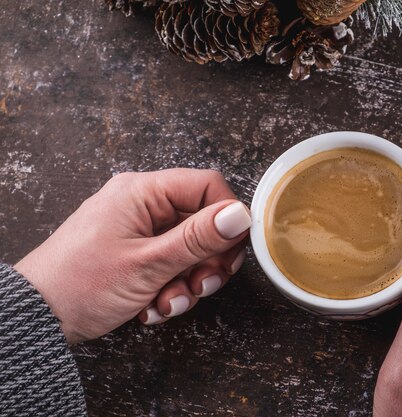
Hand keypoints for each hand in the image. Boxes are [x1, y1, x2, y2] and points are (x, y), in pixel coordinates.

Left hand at [15, 169, 250, 343]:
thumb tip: (239, 215)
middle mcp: (142, 204)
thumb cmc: (79, 285)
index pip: (207, 187)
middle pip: (202, 221)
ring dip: (188, 281)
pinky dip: (170, 287)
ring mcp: (139, 228)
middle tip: (202, 285)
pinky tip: (154, 305)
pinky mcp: (135, 250)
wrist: (37, 318)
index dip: (227, 218)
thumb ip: (198, 238)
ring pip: (189, 248)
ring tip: (169, 302)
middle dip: (207, 260)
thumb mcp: (148, 264)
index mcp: (142, 192)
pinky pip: (171, 263)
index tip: (231, 252)